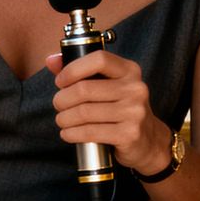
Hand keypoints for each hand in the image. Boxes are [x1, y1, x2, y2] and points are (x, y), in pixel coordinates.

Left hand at [45, 50, 172, 175]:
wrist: (148, 140)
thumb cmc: (120, 108)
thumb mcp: (107, 85)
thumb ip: (79, 70)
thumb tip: (51, 60)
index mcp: (130, 71)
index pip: (99, 60)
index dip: (73, 69)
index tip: (60, 82)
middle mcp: (135, 89)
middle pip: (84, 89)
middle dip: (62, 99)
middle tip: (58, 105)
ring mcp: (134, 112)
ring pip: (84, 112)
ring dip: (64, 118)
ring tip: (62, 120)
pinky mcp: (129, 134)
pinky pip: (90, 132)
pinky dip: (72, 134)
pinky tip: (68, 133)